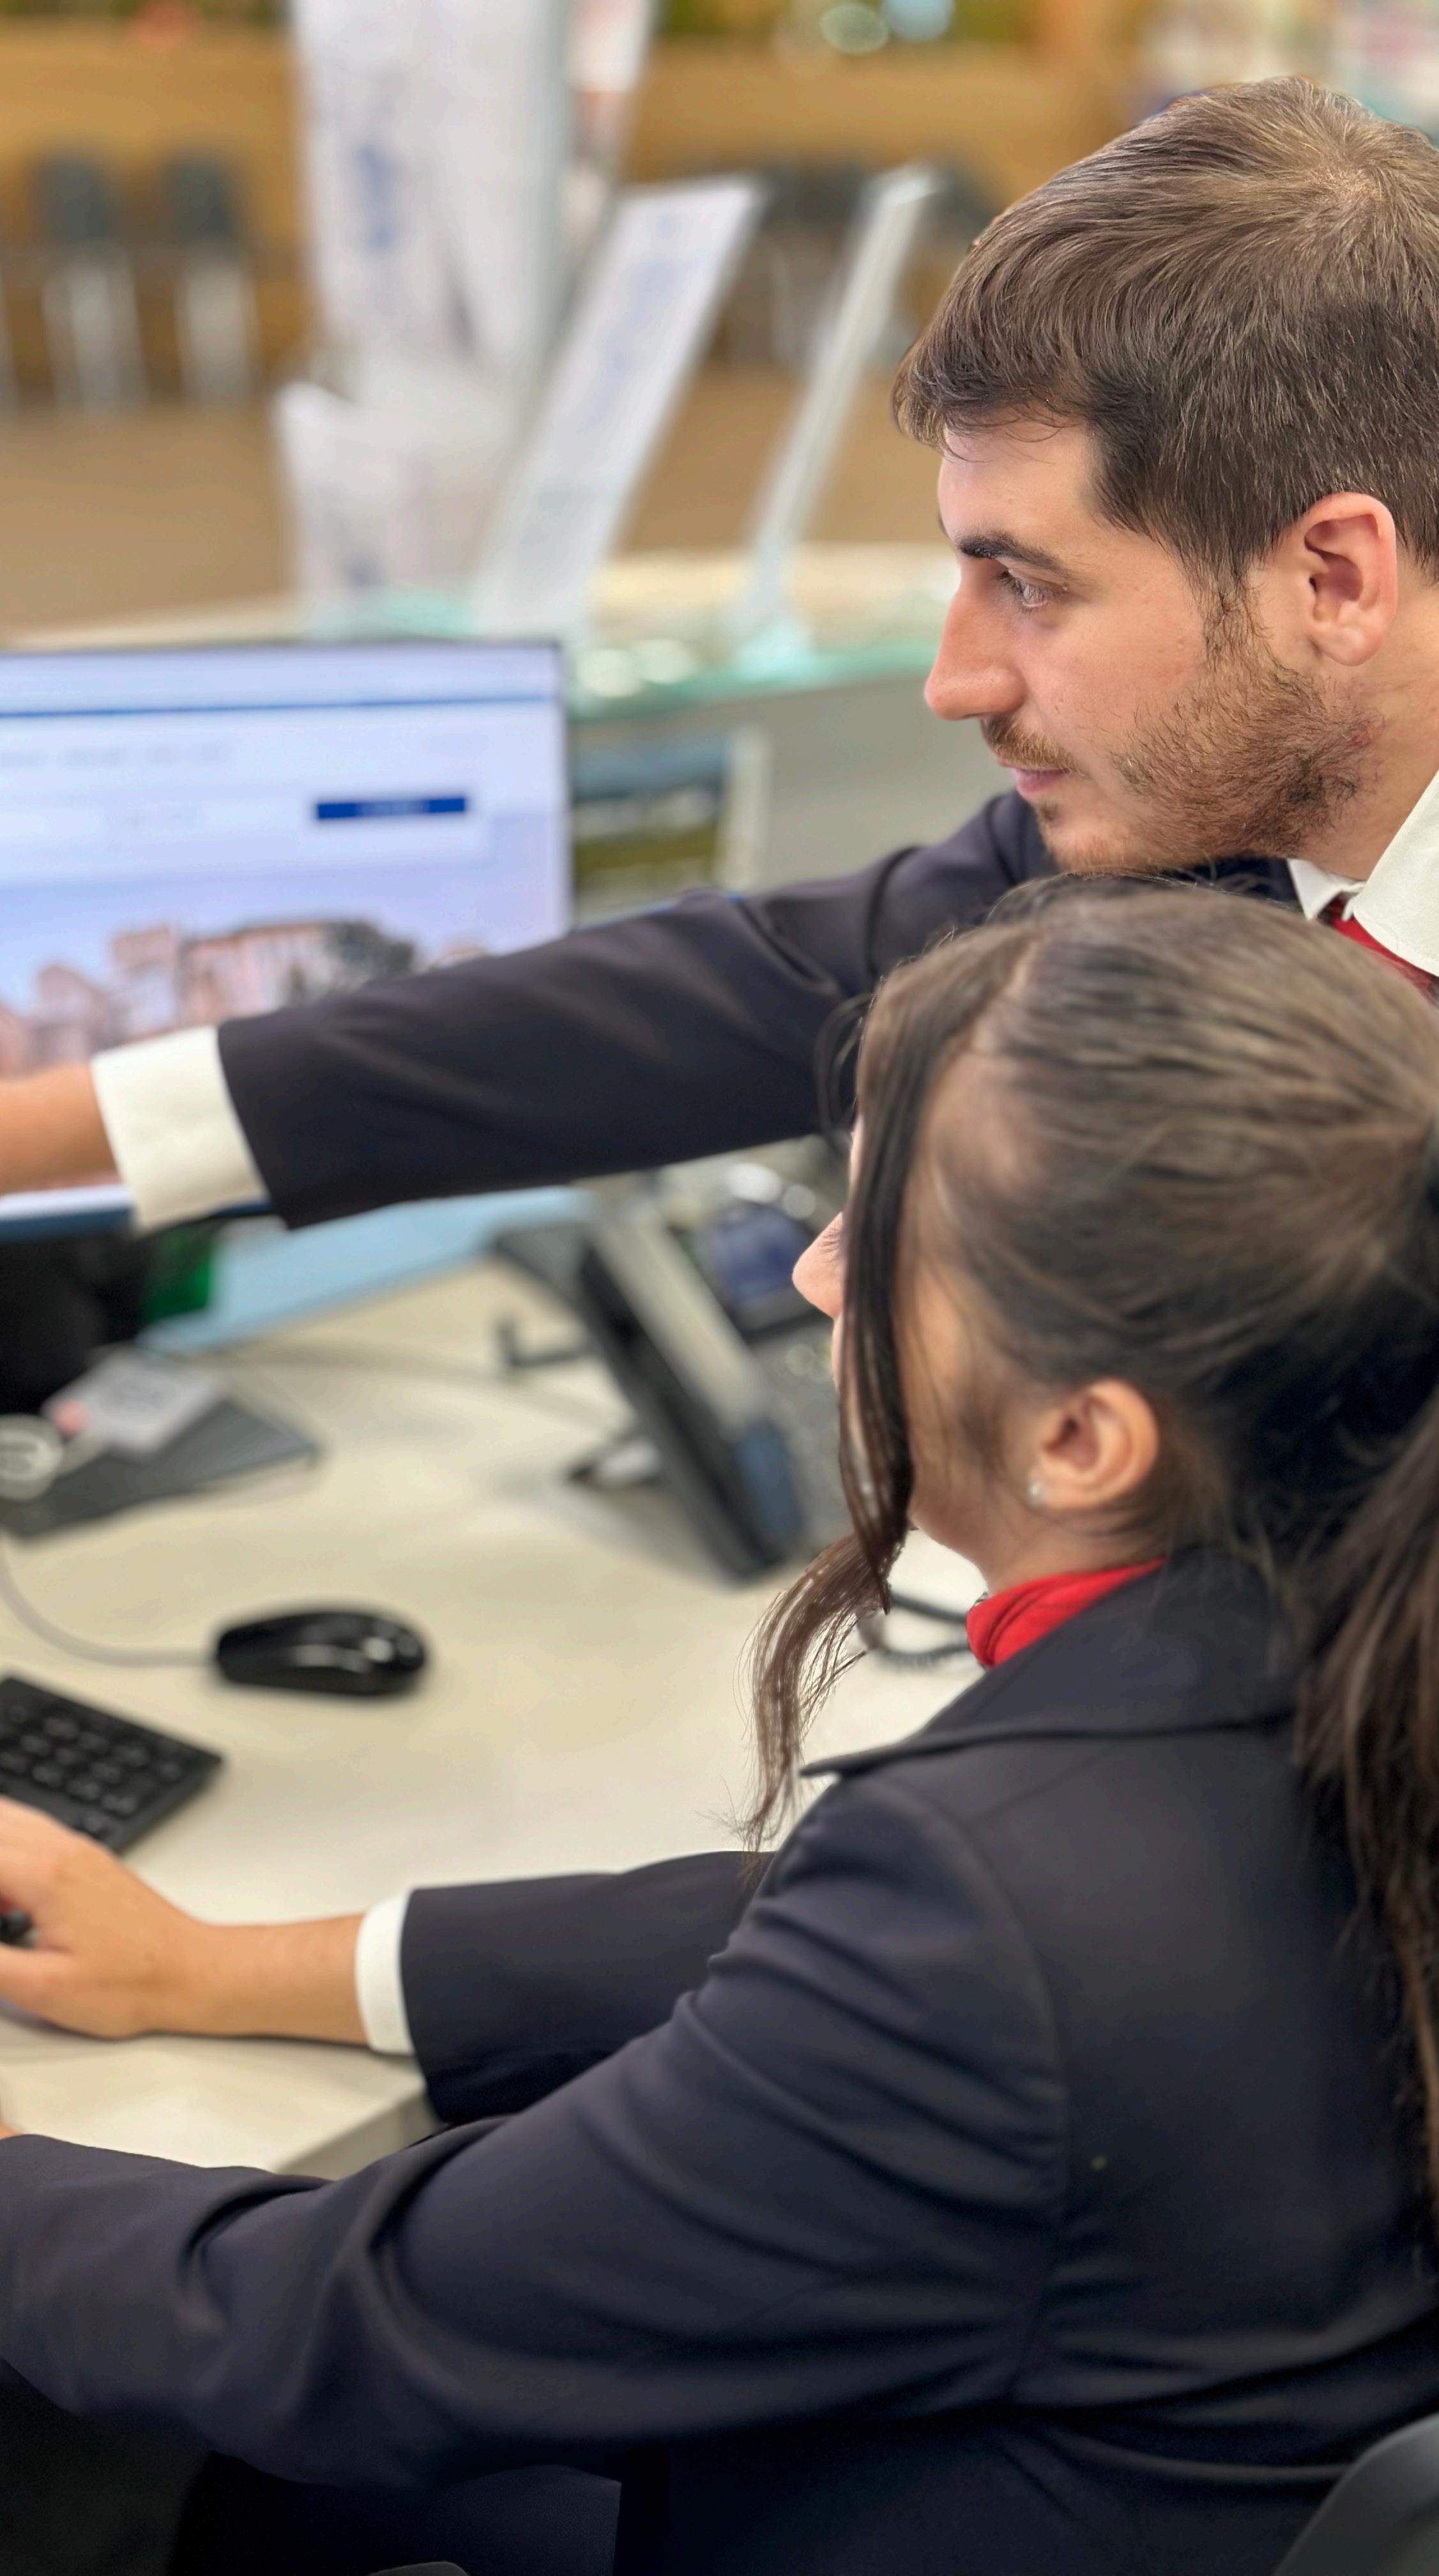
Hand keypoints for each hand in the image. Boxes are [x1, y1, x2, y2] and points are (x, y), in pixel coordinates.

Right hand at [0, 1799, 365, 2044]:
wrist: (194, 1972)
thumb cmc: (133, 1984)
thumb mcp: (43, 1988)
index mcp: (44, 1874)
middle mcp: (60, 1848)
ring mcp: (76, 1849)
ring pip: (8, 1819)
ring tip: (3, 1911)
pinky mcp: (86, 1860)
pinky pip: (29, 1833)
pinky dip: (4, 1849)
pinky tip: (3, 1891)